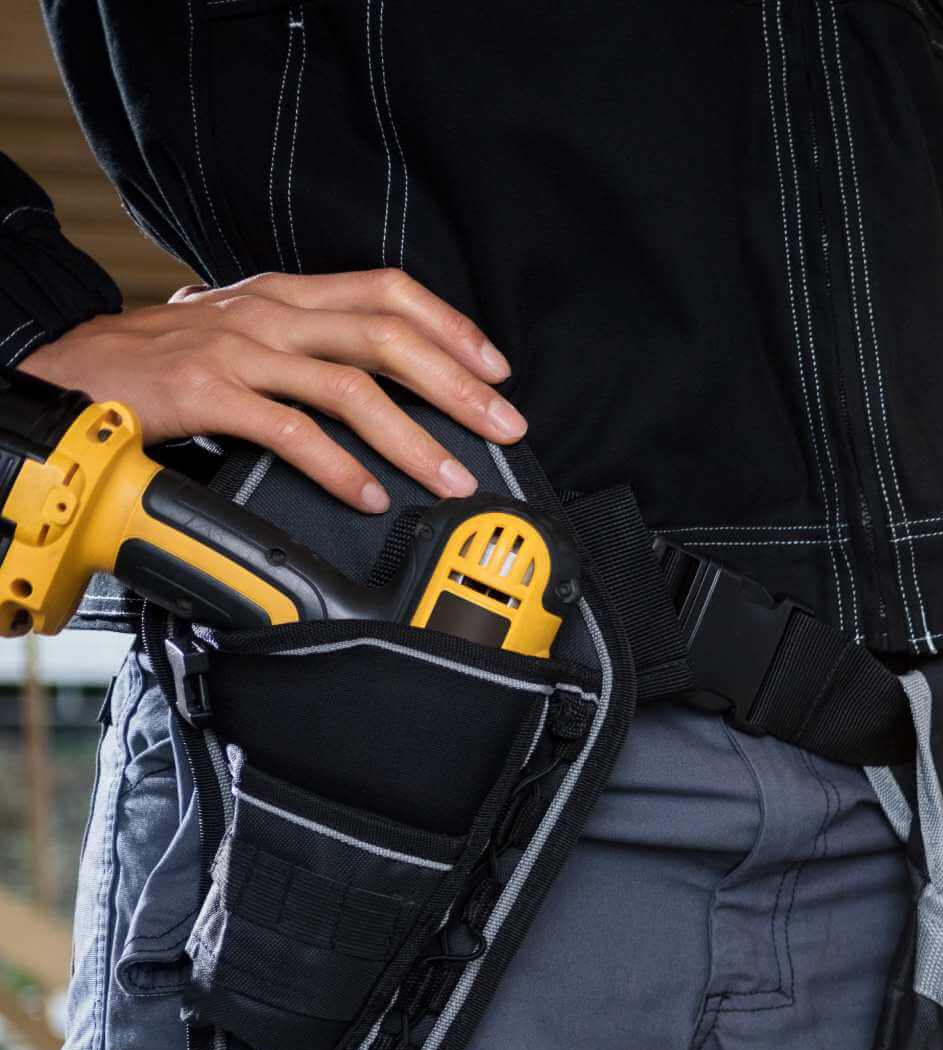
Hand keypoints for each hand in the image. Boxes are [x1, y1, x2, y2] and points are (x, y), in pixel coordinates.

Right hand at [17, 269, 524, 513]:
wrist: (69, 369)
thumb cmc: (161, 364)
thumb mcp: (245, 340)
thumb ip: (308, 355)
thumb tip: (386, 391)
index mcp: (284, 296)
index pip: (385, 291)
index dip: (450, 327)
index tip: (497, 370)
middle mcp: (269, 314)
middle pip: (384, 337)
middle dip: (456, 386)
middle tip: (503, 427)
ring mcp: (237, 351)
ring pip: (348, 386)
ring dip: (412, 437)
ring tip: (451, 477)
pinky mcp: (205, 393)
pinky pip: (287, 430)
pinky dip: (337, 467)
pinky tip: (368, 494)